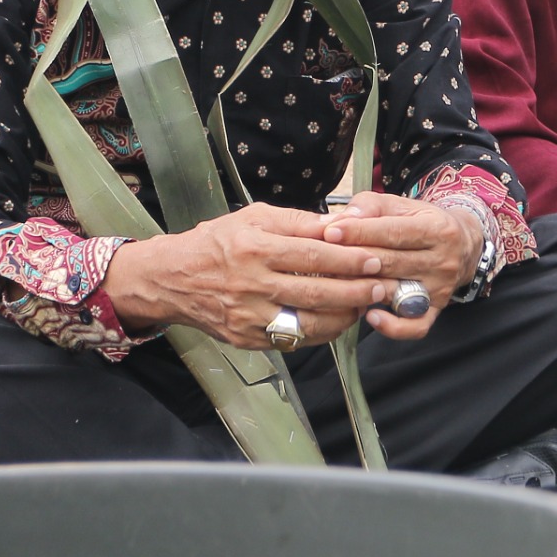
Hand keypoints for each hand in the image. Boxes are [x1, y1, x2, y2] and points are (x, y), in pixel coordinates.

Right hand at [102, 203, 391, 349]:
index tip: (377, 258)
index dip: (349, 259)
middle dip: (357, 290)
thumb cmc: (216, 242)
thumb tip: (338, 224)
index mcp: (255, 248)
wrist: (170, 279)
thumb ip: (296, 222)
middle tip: (385, 286)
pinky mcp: (247, 339)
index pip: (313, 255)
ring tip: (368, 306)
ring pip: (309, 321)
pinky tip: (338, 321)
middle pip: (317, 291)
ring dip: (345, 316)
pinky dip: (320, 332)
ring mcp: (249, 317)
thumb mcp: (252, 218)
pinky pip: (293, 339)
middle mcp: (252, 284)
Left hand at [321, 193, 483, 339]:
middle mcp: (442, 261)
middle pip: (391, 263)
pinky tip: (370, 316)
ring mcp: (440, 289)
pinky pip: (415, 326)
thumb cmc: (421, 223)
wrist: (463, 245)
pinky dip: (392, 326)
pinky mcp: (436, 311)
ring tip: (335, 284)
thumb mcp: (401, 205)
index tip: (330, 232)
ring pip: (396, 292)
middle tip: (322, 259)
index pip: (393, 232)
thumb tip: (343, 219)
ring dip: (363, 289)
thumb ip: (371, 206)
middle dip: (354, 260)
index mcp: (437, 229)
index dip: (359, 232)